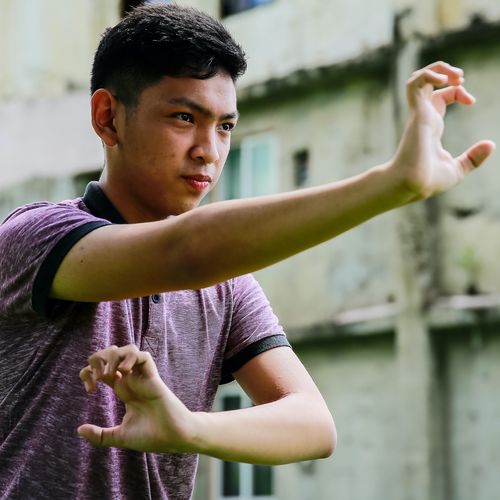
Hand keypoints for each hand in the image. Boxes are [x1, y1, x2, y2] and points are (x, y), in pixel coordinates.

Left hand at [78, 344, 196, 452]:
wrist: (172, 438)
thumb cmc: (151, 436)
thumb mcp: (120, 436)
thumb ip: (100, 435)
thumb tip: (79, 429)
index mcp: (123, 389)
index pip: (102, 368)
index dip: (90, 373)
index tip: (89, 390)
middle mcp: (131, 379)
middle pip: (111, 353)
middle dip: (98, 359)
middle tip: (96, 377)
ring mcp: (142, 376)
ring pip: (127, 349)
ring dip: (114, 356)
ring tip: (109, 373)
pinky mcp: (153, 377)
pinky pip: (143, 356)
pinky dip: (131, 358)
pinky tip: (124, 371)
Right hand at [390, 61, 494, 201]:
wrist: (414, 183)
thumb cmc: (429, 180)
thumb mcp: (458, 168)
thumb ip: (473, 158)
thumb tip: (490, 145)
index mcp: (431, 126)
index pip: (441, 97)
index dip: (458, 92)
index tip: (471, 101)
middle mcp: (423, 117)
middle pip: (428, 82)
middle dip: (445, 72)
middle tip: (461, 78)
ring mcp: (418, 113)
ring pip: (419, 77)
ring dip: (436, 68)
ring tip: (453, 75)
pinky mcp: (416, 112)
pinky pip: (415, 83)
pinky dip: (429, 74)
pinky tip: (445, 79)